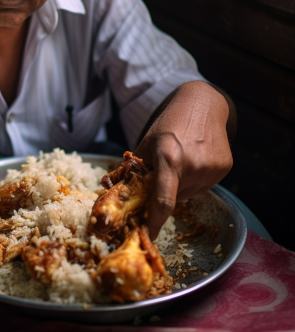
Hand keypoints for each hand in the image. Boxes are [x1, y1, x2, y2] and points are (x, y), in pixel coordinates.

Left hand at [135, 81, 232, 240]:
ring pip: (189, 193)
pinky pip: (204, 185)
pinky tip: (193, 160)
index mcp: (169, 158)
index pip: (162, 201)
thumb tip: (114, 190)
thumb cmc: (169, 123)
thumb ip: (134, 169)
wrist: (203, 105)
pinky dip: (194, 180)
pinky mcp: (224, 168)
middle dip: (164, 195)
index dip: (154, 222)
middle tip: (161, 177)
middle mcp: (192, 165)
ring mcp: (211, 168)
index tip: (148, 234)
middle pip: (175, 197)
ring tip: (179, 162)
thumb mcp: (146, 142)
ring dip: (180, 187)